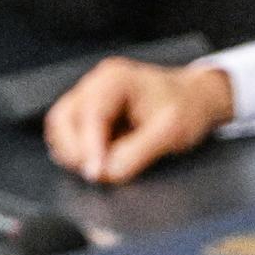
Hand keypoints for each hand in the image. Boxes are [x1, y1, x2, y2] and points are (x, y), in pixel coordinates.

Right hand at [44, 59, 234, 183]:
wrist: (194, 100)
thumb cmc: (186, 108)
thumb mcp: (171, 132)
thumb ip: (137, 153)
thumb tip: (107, 173)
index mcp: (115, 79)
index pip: (90, 113)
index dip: (89, 147)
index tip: (96, 173)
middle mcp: (96, 84)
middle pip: (63, 119)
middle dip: (75, 151)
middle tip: (97, 175)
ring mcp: (89, 97)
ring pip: (60, 128)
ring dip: (73, 153)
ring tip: (99, 169)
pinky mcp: (89, 114)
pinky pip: (69, 135)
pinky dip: (77, 152)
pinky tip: (98, 162)